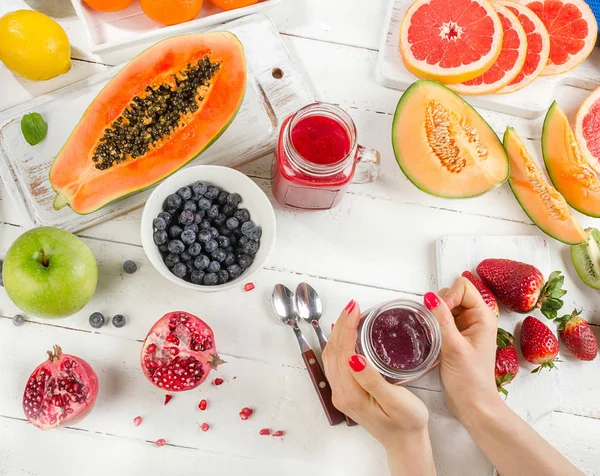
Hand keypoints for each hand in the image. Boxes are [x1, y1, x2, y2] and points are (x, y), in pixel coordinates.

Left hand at [322, 300, 429, 449]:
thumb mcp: (395, 401)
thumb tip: (354, 358)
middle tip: (353, 306)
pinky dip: (340, 344)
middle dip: (341, 325)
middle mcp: (341, 393)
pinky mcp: (347, 392)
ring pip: (332, 356)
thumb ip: (372, 380)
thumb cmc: (406, 423)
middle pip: (333, 351)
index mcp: (350, 394)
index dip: (347, 327)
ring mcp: (342, 393)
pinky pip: (337, 362)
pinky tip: (347, 336)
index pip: (342, 351)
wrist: (406, 443)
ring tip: (350, 315)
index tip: (355, 309)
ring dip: (339, 333)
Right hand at [423, 277, 498, 423]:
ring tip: (435, 335)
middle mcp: (475, 318)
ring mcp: (465, 327)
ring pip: (444, 306)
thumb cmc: (470, 380)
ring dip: (435, 315)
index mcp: (483, 316)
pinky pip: (440, 319)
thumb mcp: (454, 348)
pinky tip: (432, 338)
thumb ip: (442, 320)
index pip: (463, 286)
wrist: (473, 405)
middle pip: (452, 293)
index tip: (440, 315)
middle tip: (437, 327)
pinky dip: (433, 324)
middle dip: (440, 305)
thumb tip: (430, 297)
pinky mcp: (455, 336)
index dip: (449, 296)